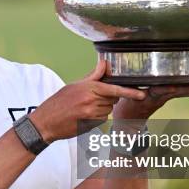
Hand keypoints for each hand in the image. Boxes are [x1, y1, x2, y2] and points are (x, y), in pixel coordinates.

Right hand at [29, 61, 146, 141]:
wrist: (46, 122)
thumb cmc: (58, 102)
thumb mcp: (74, 85)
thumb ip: (93, 76)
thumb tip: (104, 63)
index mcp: (89, 88)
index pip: (114, 89)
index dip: (130, 92)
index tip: (142, 94)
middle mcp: (91, 101)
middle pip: (113, 99)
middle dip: (108, 98)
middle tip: (91, 98)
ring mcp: (91, 115)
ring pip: (108, 110)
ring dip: (101, 108)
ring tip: (84, 108)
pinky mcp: (91, 125)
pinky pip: (102, 120)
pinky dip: (96, 118)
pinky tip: (83, 116)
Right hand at [113, 84, 188, 120]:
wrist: (129, 120)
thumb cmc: (124, 104)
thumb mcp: (122, 96)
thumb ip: (126, 87)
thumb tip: (121, 73)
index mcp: (146, 97)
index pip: (157, 91)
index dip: (165, 89)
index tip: (173, 87)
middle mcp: (156, 97)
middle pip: (174, 93)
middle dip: (188, 89)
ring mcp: (162, 98)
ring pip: (180, 93)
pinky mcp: (165, 98)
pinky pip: (180, 94)